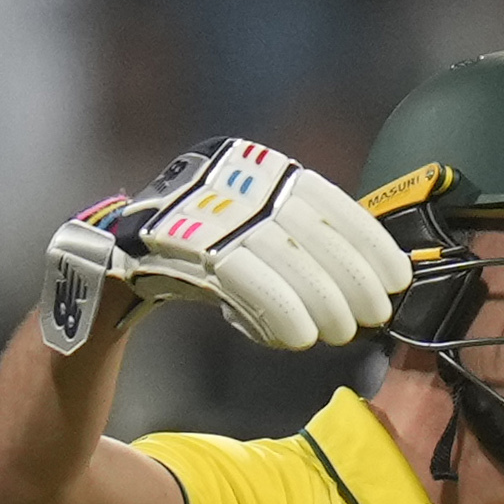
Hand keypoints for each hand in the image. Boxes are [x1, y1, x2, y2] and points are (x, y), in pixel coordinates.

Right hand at [42, 139, 408, 356]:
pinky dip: (271, 307)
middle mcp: (222, 176)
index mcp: (251, 165)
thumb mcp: (252, 243)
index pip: (322, 197)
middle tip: (373, 314)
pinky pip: (232, 274)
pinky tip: (297, 337)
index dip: (363, 238)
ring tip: (338, 333)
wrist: (107, 278)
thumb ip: (298, 246)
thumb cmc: (192, 265)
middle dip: (345, 273)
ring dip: (313, 296)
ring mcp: (190, 205)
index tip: (396, 276)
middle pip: (300, 225)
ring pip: (270, 250)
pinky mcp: (166, 242)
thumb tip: (369, 272)